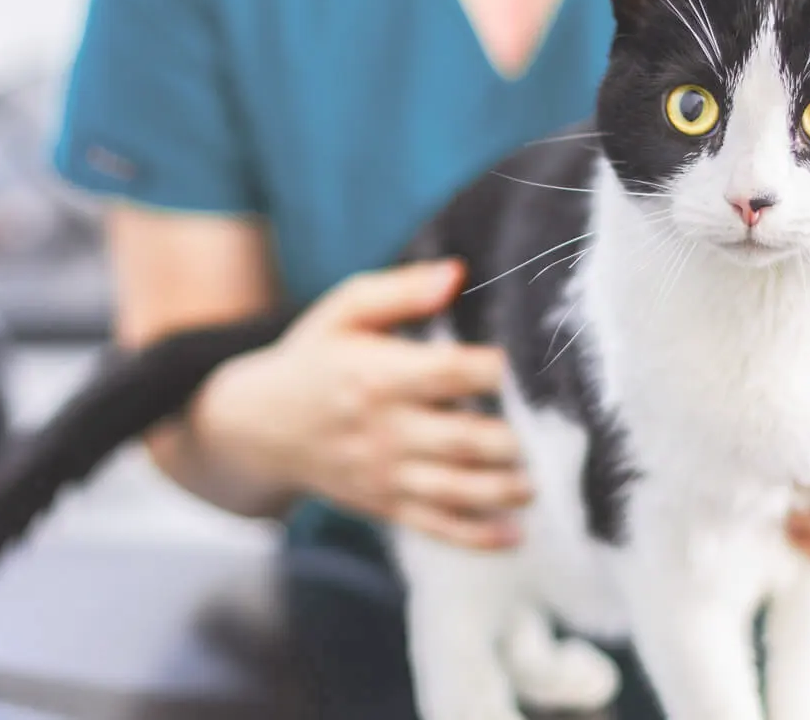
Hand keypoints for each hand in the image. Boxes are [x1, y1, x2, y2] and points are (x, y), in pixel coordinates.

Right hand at [188, 259, 531, 549]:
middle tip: (550, 431)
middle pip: (463, 440)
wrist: (260, 426)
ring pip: (457, 490)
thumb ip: (400, 290)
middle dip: (512, 441)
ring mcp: (385, 474)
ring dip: (506, 490)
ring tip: (537, 480)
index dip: (493, 370)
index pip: (448, 373)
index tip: (529, 363)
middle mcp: (385, 429)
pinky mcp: (386, 506)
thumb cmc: (316, 356)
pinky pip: (436, 527)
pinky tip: (515, 534)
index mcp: (378, 375)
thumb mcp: (344, 311)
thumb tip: (456, 273)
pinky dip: (478, 537)